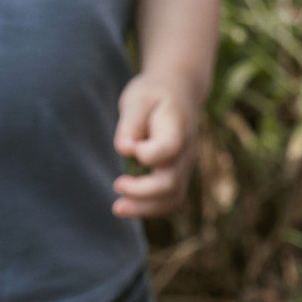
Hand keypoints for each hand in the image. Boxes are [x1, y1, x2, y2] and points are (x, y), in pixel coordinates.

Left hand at [112, 77, 197, 218]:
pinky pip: (170, 200)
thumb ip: (130, 124)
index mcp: (177, 127)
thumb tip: (125, 150)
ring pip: (173, 198)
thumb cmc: (153, 94)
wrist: (179, 93)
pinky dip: (150, 208)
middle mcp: (186, 151)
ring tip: (118, 207)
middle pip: (170, 183)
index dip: (148, 154)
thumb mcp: (138, 99)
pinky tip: (128, 205)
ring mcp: (185, 166)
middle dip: (141, 192)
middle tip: (116, 185)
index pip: (169, 149)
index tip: (129, 147)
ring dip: (145, 208)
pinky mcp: (178, 175)